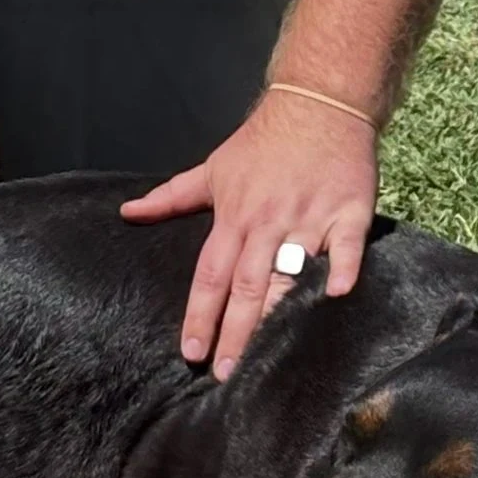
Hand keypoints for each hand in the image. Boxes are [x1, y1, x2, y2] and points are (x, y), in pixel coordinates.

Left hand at [120, 87, 377, 380]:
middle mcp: (269, 222)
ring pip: (293, 271)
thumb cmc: (262, 142)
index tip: (190, 353)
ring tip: (274, 356)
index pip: (210, 274)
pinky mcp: (348, 211)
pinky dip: (342, 268)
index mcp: (235, 217)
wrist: (317, 104)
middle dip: (236, 330)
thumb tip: (128, 212)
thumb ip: (172, 197)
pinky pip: (347, 245)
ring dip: (282, 311)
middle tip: (226, 372)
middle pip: (248, 283)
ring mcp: (309, 217)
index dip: (200, 315)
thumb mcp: (213, 169)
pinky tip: (337, 295)